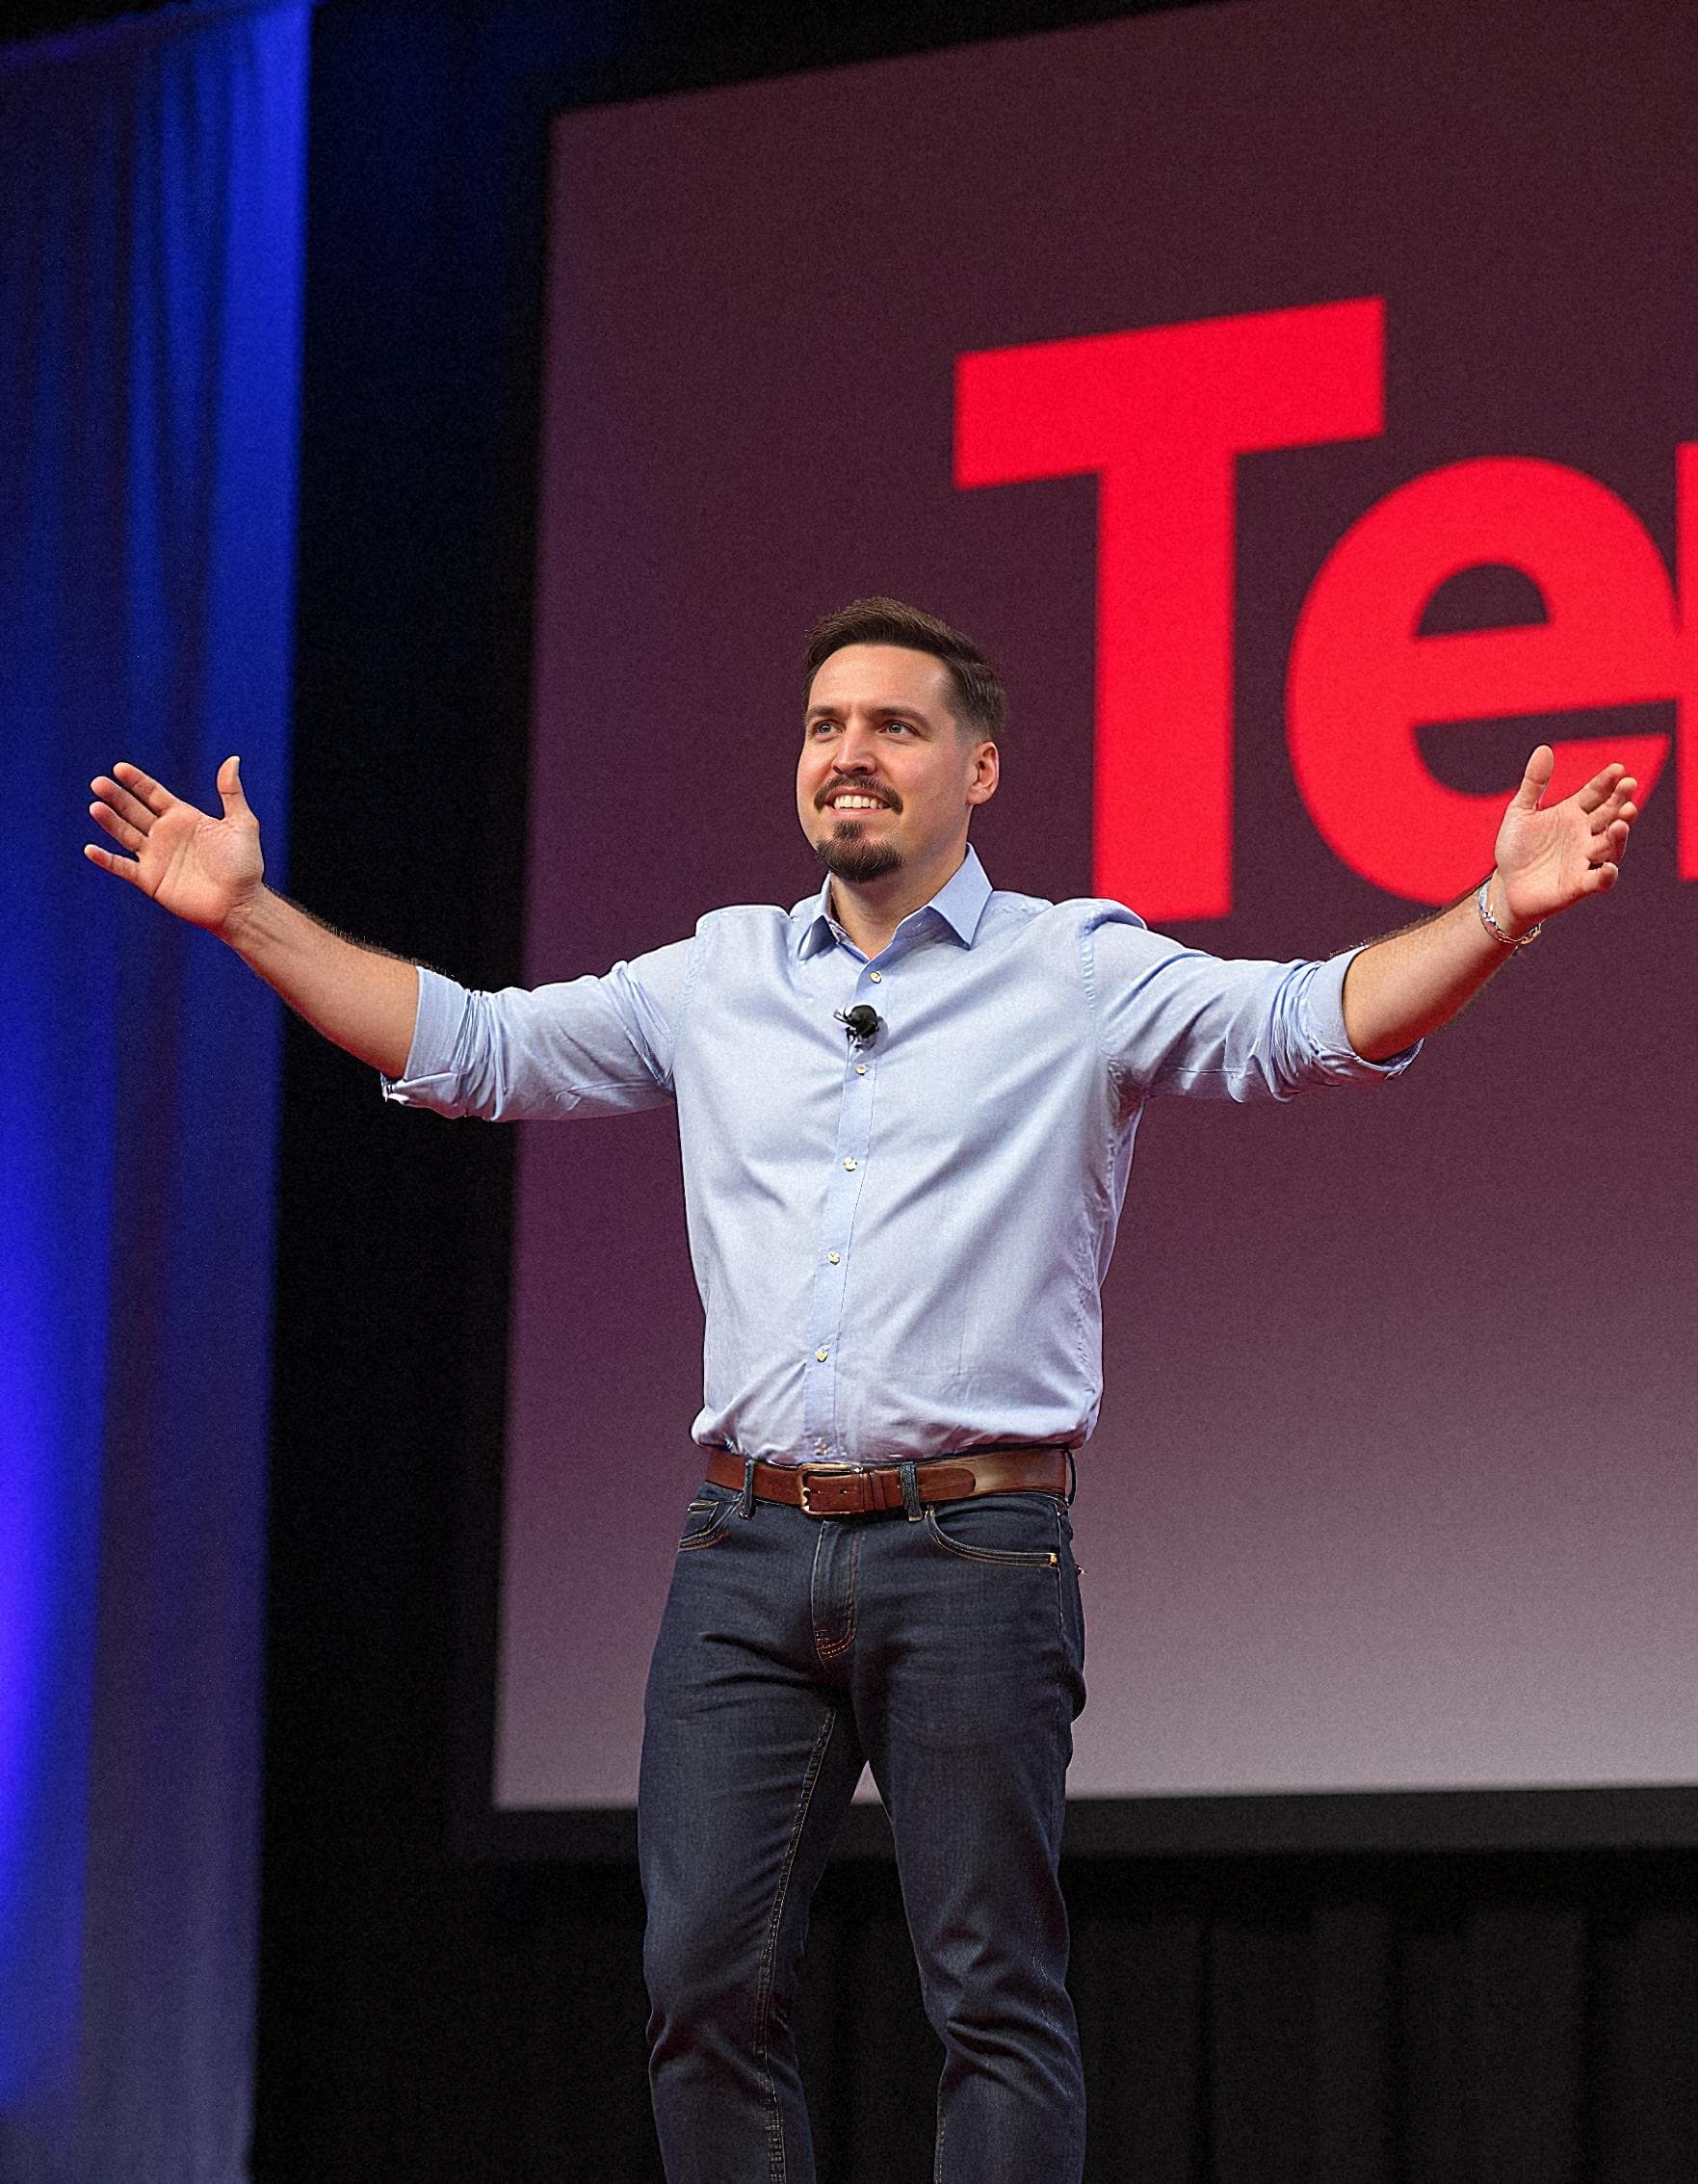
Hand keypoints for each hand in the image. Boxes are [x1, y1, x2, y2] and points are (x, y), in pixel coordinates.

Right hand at [85, 756, 264, 933]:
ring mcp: (156, 857)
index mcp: (184, 818)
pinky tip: (90, 849)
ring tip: (95, 806)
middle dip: (116, 796)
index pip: (153, 794)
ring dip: (109, 821)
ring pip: (125, 834)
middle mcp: (166, 835)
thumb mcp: (242, 823)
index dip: (136, 781)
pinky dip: (106, 860)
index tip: (119, 768)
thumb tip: (232, 758)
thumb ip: (231, 792)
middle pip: (134, 810)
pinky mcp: (150, 880)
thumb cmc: (245, 866)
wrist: (241, 903)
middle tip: (98, 783)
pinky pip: (122, 868)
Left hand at [1491, 746, 1638, 934]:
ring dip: (1619, 834)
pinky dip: (1606, 875)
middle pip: (1609, 815)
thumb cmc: (1517, 848)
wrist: (1505, 886)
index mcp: (1574, 813)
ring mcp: (1585, 860)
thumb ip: (1534, 783)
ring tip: (1622, 820)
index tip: (1618, 769)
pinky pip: (1599, 881)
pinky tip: (1608, 867)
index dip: (1607, 782)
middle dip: (1621, 801)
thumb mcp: (1520, 812)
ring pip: (1611, 846)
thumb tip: (1543, 748)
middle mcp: (1586, 835)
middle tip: (1629, 786)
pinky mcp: (1579, 886)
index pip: (1596, 793)